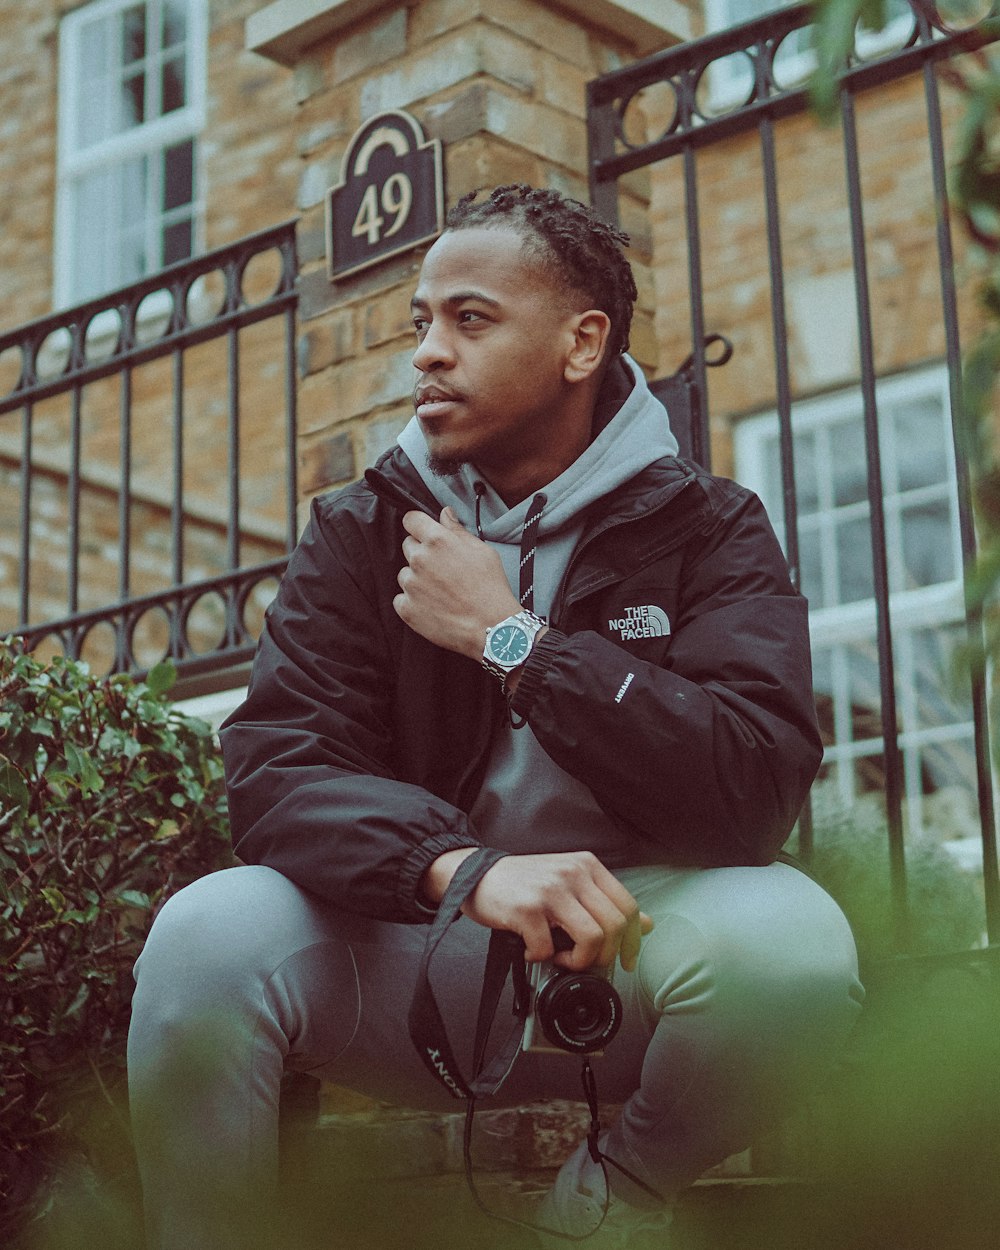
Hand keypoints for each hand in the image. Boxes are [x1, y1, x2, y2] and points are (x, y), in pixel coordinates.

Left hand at [393, 508, 519, 658]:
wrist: (491, 627)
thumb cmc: (490, 589)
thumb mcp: (482, 551)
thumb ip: (458, 530)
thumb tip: (445, 514)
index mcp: (437, 541)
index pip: (411, 520)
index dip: (418, 525)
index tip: (422, 531)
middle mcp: (419, 559)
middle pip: (408, 546)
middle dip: (422, 552)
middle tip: (442, 568)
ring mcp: (411, 585)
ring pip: (405, 573)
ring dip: (417, 578)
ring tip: (440, 591)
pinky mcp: (407, 608)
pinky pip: (401, 598)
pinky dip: (413, 601)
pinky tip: (433, 606)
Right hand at [423, 848, 653, 972]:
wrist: (477, 875)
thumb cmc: (525, 884)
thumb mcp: (570, 883)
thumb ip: (605, 902)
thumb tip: (646, 925)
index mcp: (588, 866)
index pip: (629, 906)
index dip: (632, 940)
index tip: (625, 960)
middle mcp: (574, 873)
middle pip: (616, 925)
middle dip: (605, 955)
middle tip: (586, 962)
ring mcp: (551, 890)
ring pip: (593, 938)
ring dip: (579, 960)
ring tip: (560, 957)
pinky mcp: (527, 909)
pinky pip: (548, 948)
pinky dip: (541, 958)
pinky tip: (532, 949)